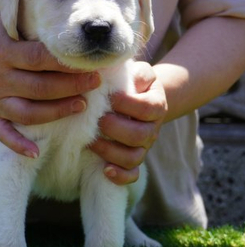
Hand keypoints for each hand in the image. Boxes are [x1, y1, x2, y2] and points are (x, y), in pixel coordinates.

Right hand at [0, 17, 100, 157]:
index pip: (39, 59)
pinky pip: (3, 133)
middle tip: (94, 83)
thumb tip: (78, 45)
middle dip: (71, 87)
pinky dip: (18, 145)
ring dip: (57, 112)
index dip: (66, 64)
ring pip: (28, 113)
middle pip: (39, 87)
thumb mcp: (15, 28)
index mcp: (3, 52)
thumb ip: (40, 38)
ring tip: (82, 105)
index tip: (90, 65)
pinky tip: (36, 152)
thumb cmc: (0, 37)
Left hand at [89, 61, 167, 184]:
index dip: (129, 104)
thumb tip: (117, 71)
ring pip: (133, 157)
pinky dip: (120, 175)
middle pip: (139, 135)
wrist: (141, 101)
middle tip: (99, 120)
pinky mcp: (133, 159)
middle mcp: (151, 128)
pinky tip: (105, 170)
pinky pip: (132, 175)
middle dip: (115, 128)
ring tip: (91, 142)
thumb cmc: (133, 84)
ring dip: (110, 151)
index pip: (148, 108)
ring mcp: (143, 146)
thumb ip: (135, 71)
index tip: (111, 97)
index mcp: (155, 105)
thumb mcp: (138, 72)